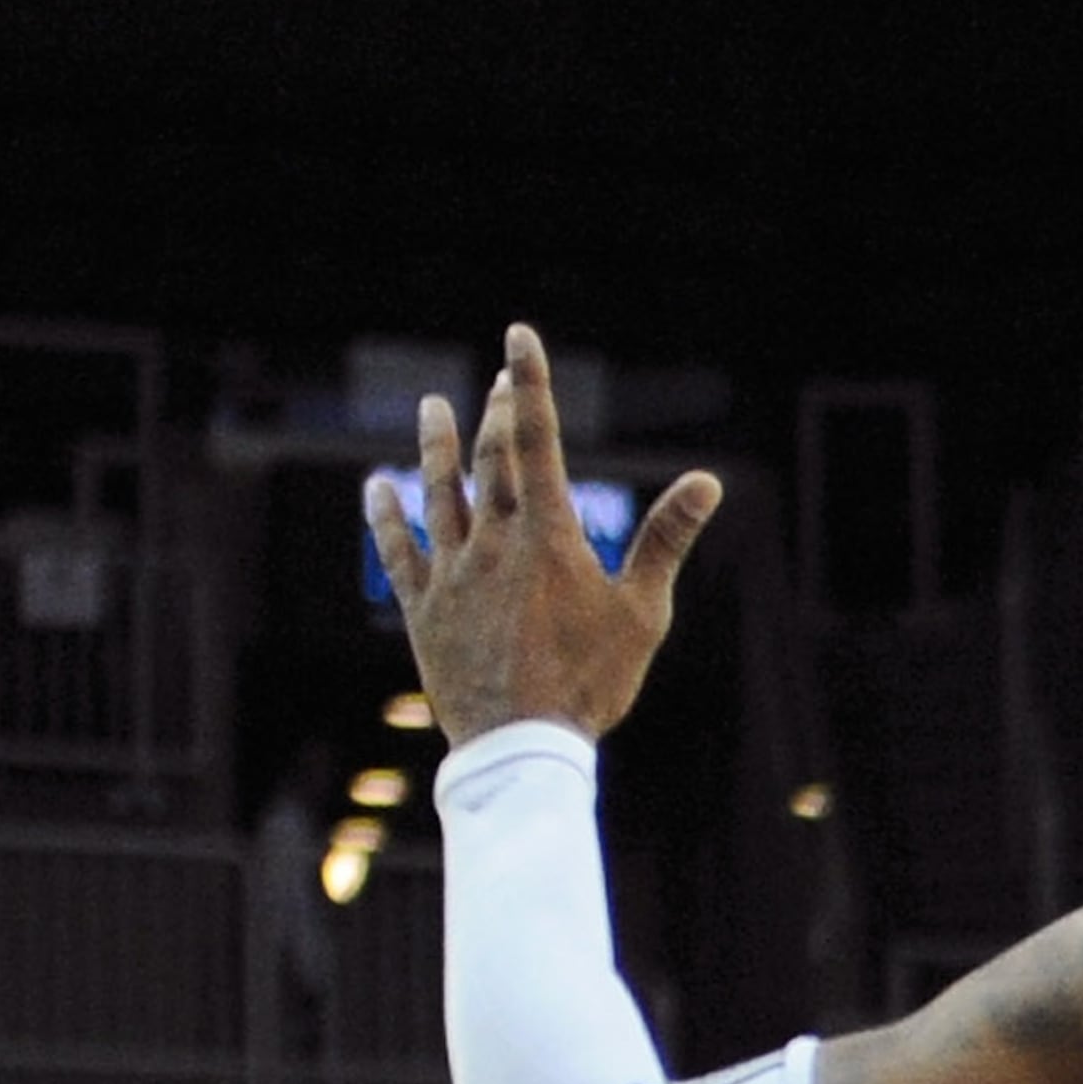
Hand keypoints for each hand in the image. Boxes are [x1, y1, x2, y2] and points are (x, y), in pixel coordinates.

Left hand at [366, 323, 720, 744]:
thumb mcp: (643, 609)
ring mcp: (452, 574)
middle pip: (490, 457)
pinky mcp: (424, 609)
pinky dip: (387, 515)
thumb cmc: (591, 680)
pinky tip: (376, 487)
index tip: (517, 337)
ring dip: (436, 445)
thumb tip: (706, 481)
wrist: (520, 745)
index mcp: (547, 535)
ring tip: (432, 404)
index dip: (528, 383)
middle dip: (495, 409)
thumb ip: (666, 538)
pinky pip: (399, 552)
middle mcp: (493, 542)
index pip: (536, 439)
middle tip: (498, 377)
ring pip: (439, 493)